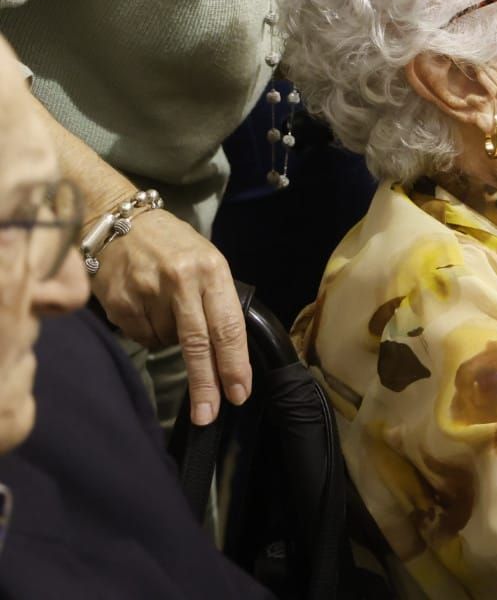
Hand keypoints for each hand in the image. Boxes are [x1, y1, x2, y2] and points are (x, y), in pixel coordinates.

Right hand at [91, 210, 249, 425]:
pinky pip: (142, 336)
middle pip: (198, 344)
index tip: (239, 393)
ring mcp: (148, 292)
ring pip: (167, 342)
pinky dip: (149, 332)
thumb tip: (226, 352)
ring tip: (167, 308)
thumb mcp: (206, 261)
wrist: (119, 221)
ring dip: (172, 340)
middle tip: (209, 414)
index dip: (234, 364)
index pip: (228, 326)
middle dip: (206, 384)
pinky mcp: (120, 303)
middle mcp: (181, 281)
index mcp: (211, 270)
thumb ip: (217, 301)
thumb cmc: (173, 245)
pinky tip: (146, 307)